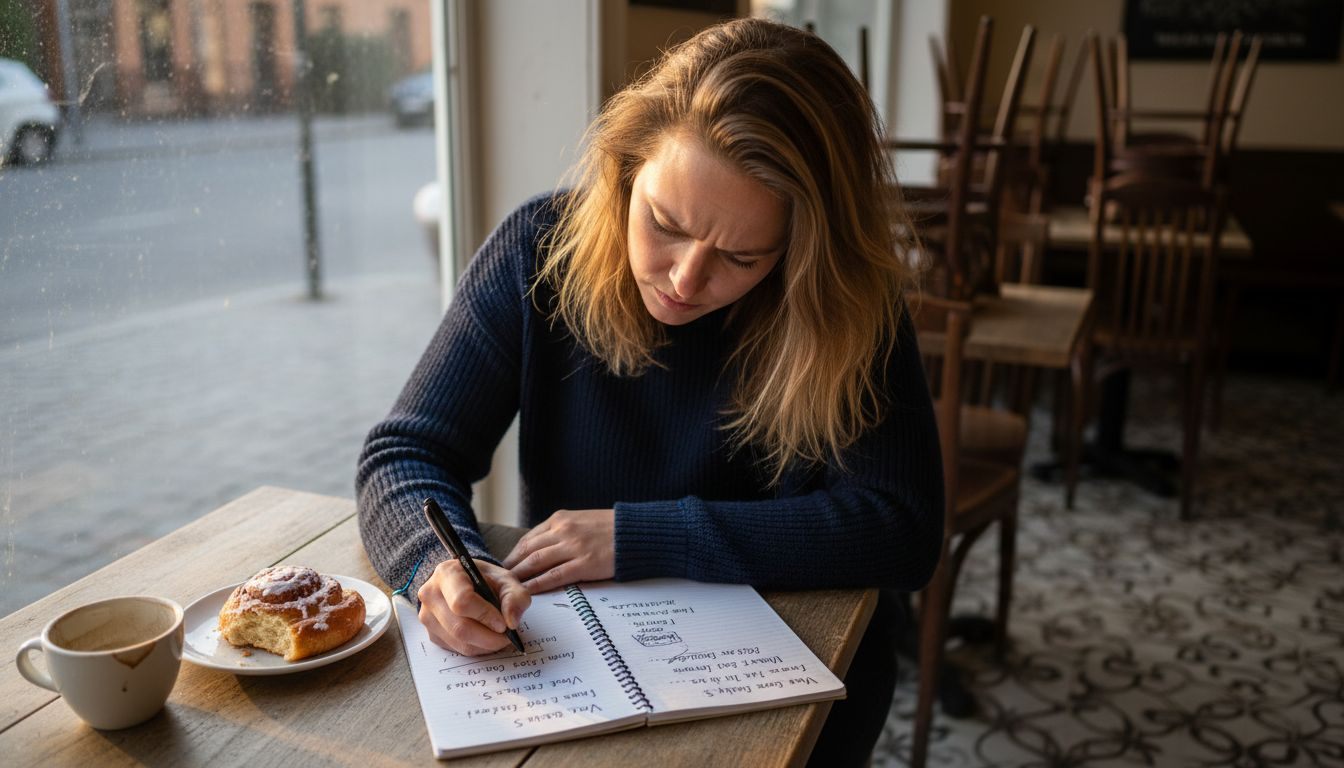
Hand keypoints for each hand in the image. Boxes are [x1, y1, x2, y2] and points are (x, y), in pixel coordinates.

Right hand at [417, 558, 531, 655]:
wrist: (467, 583)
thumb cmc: (486, 580)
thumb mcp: (506, 580)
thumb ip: (515, 596)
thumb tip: (512, 622)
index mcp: (447, 573)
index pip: (462, 600)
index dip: (485, 615)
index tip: (504, 623)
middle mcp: (431, 594)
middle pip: (459, 627)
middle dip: (489, 637)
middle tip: (507, 636)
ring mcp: (427, 616)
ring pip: (459, 642)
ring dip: (485, 645)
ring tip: (499, 637)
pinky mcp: (432, 634)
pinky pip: (456, 649)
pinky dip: (477, 648)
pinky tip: (485, 637)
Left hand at [502, 509, 614, 593]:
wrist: (637, 532)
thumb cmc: (612, 529)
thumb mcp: (582, 521)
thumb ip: (562, 531)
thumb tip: (543, 549)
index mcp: (560, 518)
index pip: (529, 538)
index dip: (513, 555)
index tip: (504, 567)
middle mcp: (563, 530)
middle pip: (528, 551)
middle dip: (511, 567)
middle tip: (497, 582)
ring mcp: (573, 546)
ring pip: (536, 563)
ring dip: (519, 577)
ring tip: (507, 589)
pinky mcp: (584, 563)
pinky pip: (554, 576)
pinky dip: (537, 584)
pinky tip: (527, 592)